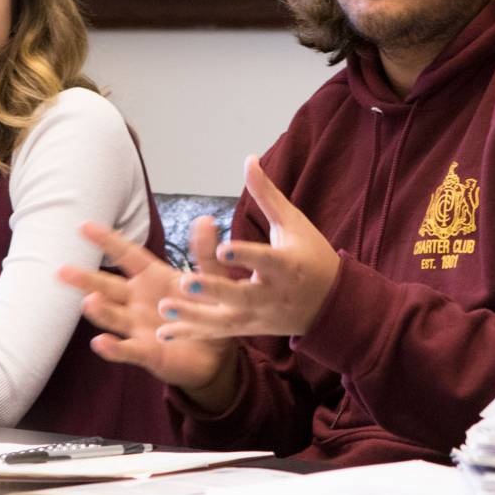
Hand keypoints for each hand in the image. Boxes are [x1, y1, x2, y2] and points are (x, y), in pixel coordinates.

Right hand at [57, 216, 236, 405]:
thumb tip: (205, 220)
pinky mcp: (147, 353)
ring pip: (114, 316)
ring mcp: (139, 327)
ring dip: (101, 310)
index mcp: (153, 278)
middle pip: (109, 287)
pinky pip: (128, 350)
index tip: (84, 226)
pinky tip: (101, 342)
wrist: (217, 355)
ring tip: (88, 302)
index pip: (127, 256)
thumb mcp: (212, 281)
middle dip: (87, 279)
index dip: (108, 241)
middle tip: (63, 270)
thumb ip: (206, 254)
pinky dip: (114, 348)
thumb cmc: (209, 311)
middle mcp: (138, 301)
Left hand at [154, 156, 341, 340]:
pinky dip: (191, 334)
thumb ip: (266, 195)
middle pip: (241, 296)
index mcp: (286, 266)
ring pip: (225, 321)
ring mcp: (259, 316)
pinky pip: (217, 334)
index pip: (264, 260)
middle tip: (187, 283)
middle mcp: (272, 294)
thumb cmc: (312, 257)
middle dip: (215, 291)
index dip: (244, 255)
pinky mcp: (249, 330)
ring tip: (164, 308)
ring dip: (194, 317)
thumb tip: (248, 159)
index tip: (222, 249)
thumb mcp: (293, 224)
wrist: (331, 305)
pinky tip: (163, 334)